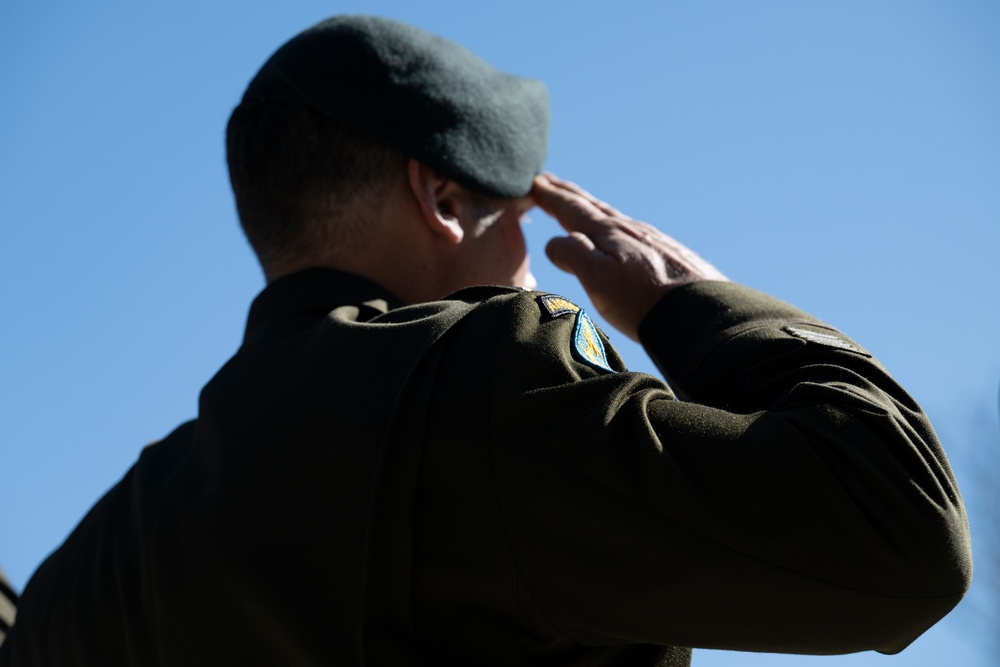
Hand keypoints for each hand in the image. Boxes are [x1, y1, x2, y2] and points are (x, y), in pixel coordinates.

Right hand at [531, 173, 727, 340]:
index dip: (550, 197)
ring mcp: (651, 242)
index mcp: (609, 233)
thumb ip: (572, 254)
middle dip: (568, 195)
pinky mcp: (668, 257)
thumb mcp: (597, 279)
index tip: (533, 183)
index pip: (571, 209)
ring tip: (580, 207)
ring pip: (613, 219)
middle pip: (592, 207)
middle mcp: (631, 230)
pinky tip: (619, 238)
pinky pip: (630, 234)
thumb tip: (555, 242)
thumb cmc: (644, 301)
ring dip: (591, 210)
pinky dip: (613, 227)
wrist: (702, 315)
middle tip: (549, 181)